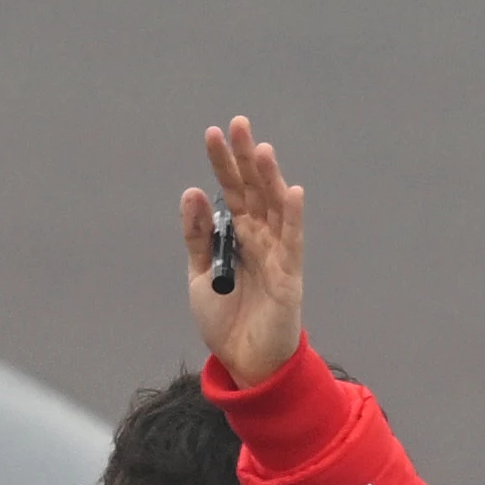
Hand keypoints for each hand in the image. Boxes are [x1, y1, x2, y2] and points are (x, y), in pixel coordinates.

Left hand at [180, 116, 304, 388]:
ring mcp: (277, 253)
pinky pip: (293, 241)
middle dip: (245, 158)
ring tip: (260, 149)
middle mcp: (260, 237)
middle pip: (253, 190)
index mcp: (237, 236)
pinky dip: (293, 216)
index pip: (231, 190)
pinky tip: (292, 191)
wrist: (242, 361)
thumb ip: (197, 235)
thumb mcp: (198, 274)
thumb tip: (191, 192)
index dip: (223, 162)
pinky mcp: (289, 275)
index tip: (214, 133)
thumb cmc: (224, 319)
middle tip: (237, 124)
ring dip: (268, 178)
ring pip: (275, 208)